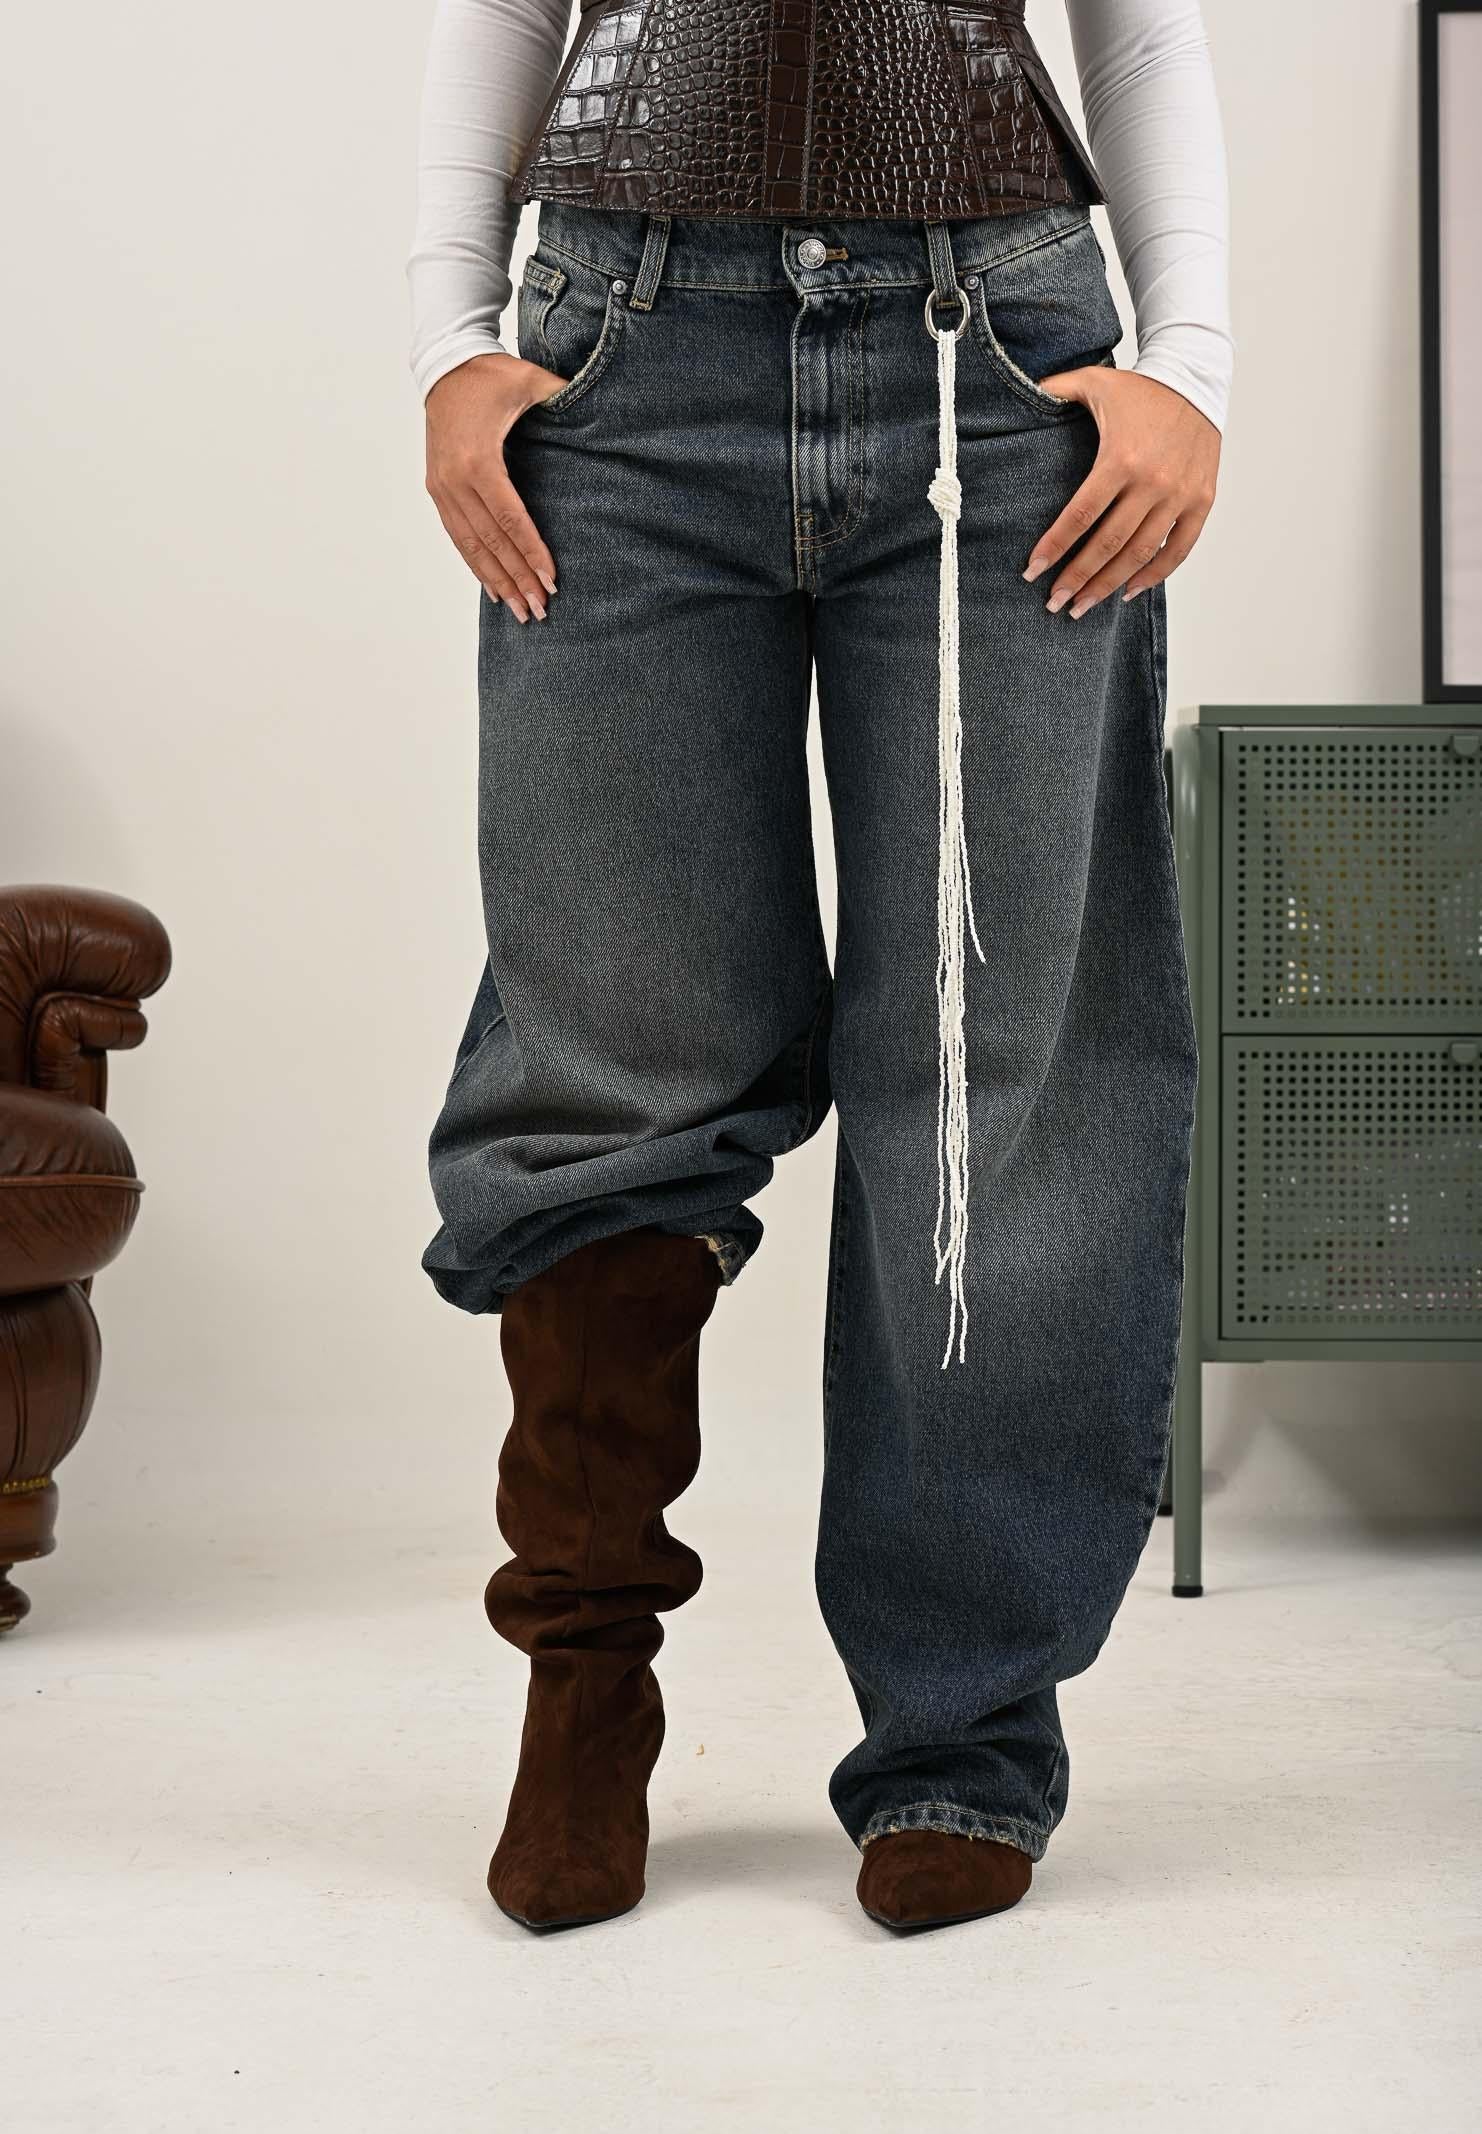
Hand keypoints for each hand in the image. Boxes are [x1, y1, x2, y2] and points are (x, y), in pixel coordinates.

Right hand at [424, 352, 568, 621]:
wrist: (444, 365)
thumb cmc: (492, 375)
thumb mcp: (532, 381)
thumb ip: (564, 398)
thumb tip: (604, 410)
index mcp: (479, 459)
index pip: (510, 518)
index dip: (531, 552)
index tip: (551, 580)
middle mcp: (455, 479)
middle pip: (491, 541)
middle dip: (517, 579)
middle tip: (540, 610)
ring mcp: (442, 487)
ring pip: (471, 546)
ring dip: (496, 581)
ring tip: (519, 611)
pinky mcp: (437, 490)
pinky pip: (457, 536)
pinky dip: (475, 565)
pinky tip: (492, 589)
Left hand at [1021, 370, 1219, 617]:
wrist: (1197, 379)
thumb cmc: (1139, 388)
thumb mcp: (1093, 381)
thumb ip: (1054, 390)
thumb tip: (1020, 394)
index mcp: (1121, 458)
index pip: (1080, 515)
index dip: (1054, 547)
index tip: (1032, 571)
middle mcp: (1152, 482)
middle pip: (1107, 544)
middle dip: (1077, 578)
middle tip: (1054, 603)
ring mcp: (1179, 494)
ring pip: (1140, 554)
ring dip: (1109, 586)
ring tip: (1083, 606)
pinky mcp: (1201, 500)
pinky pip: (1178, 549)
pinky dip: (1155, 575)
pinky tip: (1129, 592)